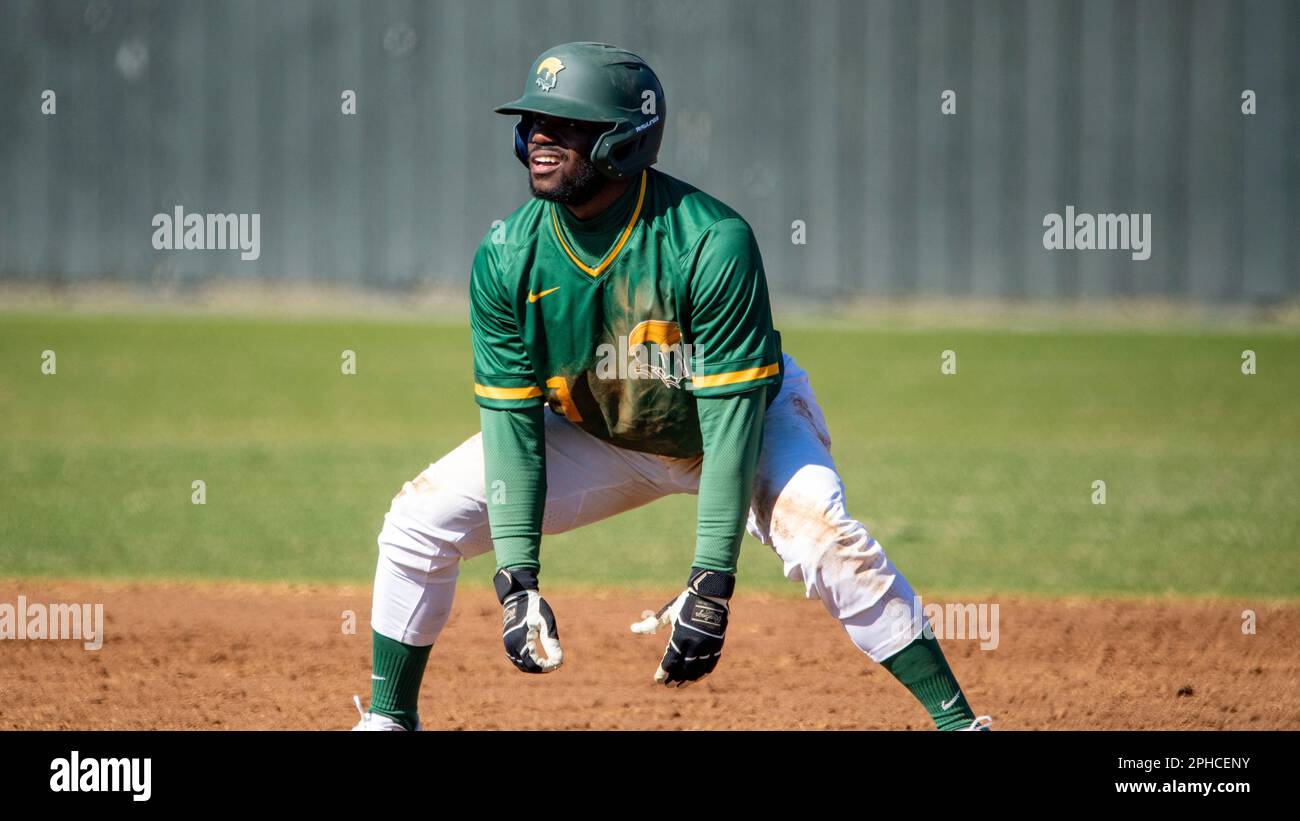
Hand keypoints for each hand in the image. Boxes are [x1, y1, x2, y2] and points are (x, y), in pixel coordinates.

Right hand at [494, 567, 562, 673]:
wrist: (518, 596)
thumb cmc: (535, 607)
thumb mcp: (546, 623)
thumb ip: (552, 642)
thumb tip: (559, 659)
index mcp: (521, 640)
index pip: (534, 663)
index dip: (546, 666)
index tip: (558, 663)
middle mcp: (511, 645)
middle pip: (527, 667)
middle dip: (541, 668)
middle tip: (555, 664)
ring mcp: (508, 644)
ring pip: (520, 664)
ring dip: (534, 666)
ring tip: (548, 662)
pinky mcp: (508, 642)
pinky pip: (516, 658)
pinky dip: (527, 661)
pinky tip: (538, 657)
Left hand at [631, 568, 733, 686]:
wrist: (710, 594)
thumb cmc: (685, 602)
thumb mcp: (668, 613)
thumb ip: (651, 624)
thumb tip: (632, 629)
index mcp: (680, 636)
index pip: (670, 661)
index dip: (663, 673)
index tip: (657, 680)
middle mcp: (694, 644)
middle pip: (683, 669)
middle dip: (674, 679)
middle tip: (667, 685)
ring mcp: (707, 645)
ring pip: (697, 670)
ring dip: (688, 680)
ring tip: (680, 685)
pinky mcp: (717, 645)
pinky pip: (710, 664)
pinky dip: (702, 673)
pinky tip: (696, 678)